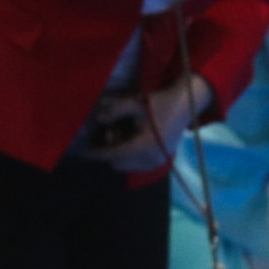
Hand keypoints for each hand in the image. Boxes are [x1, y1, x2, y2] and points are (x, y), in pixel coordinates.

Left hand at [79, 72, 207, 173]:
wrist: (186, 104)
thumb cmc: (160, 102)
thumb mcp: (135, 103)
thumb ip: (115, 111)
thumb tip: (97, 119)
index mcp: (144, 147)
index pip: (113, 154)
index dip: (96, 153)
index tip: (82, 152)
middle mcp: (151, 160)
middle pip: (118, 163)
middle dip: (109, 151)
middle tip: (110, 132)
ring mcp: (157, 163)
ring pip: (126, 166)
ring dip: (119, 154)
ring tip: (121, 135)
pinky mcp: (160, 161)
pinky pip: (136, 165)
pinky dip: (129, 156)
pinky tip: (131, 140)